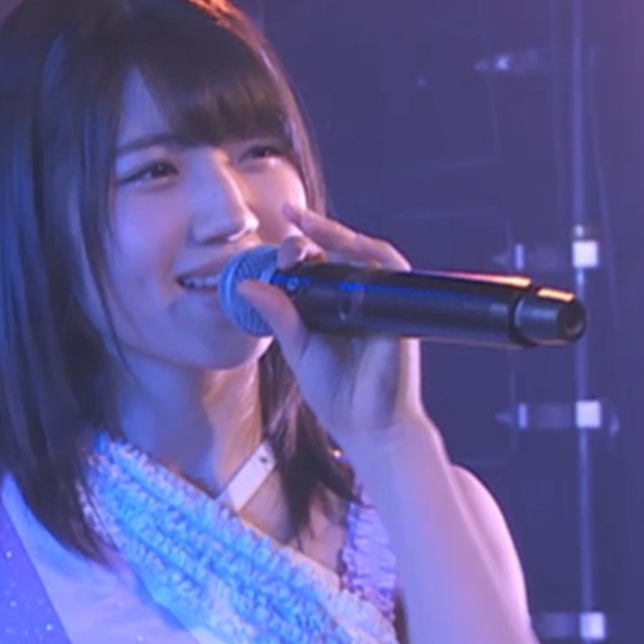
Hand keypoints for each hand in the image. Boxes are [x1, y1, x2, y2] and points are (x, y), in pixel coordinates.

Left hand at [233, 203, 434, 453]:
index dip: (296, 252)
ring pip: (363, 251)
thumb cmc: (337, 394)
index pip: (315, 266)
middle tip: (289, 217)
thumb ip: (278, 315)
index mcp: (331, 307)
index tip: (275, 252)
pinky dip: (367, 251)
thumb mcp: (298, 348)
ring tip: (306, 220)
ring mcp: (379, 301)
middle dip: (314, 231)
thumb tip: (245, 284)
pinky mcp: (398, 308)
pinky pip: (389, 267)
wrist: (370, 426)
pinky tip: (343, 242)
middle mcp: (356, 298)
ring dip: (336, 232)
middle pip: (339, 251)